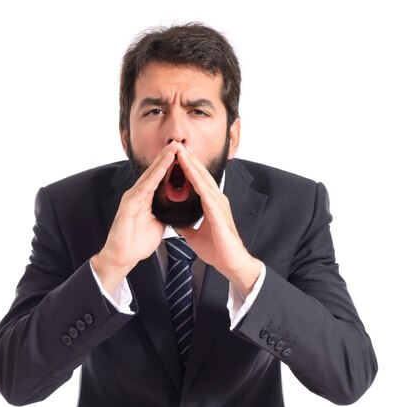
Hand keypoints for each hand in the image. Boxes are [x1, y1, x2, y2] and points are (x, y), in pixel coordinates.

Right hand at [91, 141, 179, 293]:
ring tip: (174, 148)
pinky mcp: (129, 205)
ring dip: (162, 161)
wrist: (122, 258)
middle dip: (166, 157)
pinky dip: (155, 176)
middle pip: (154, 172)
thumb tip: (176, 207)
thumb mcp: (157, 224)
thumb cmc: (136, 243)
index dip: (170, 166)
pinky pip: (145, 187)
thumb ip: (165, 212)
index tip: (183, 155)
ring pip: (150, 176)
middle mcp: (137, 195)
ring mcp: (132, 198)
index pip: (159, 178)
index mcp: (144, 199)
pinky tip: (164, 166)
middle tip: (179, 142)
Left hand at [175, 145, 262, 296]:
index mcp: (211, 204)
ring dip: (191, 163)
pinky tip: (188, 169)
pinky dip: (195, 178)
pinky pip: (204, 191)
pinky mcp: (218, 211)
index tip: (178, 156)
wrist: (231, 263)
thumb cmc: (217, 250)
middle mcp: (216, 200)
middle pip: (201, 174)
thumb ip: (186, 226)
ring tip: (181, 150)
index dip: (188, 168)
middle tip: (178, 144)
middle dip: (189, 159)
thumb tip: (175, 222)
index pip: (198, 181)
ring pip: (203, 178)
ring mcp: (219, 203)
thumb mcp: (194, 236)